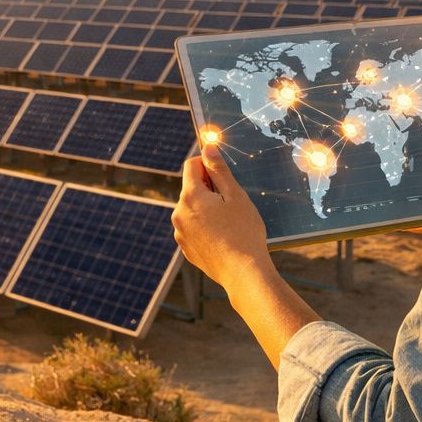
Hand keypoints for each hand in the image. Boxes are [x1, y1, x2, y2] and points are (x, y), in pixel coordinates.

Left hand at [172, 145, 272, 287]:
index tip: (224, 176)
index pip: (192, 165)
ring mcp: (180, 232)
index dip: (208, 165)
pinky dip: (206, 227)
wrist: (243, 273)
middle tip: (232, 204)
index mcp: (190, 196)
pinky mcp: (186, 248)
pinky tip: (224, 238)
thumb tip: (207, 147)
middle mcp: (178, 213)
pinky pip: (194, 228)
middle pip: (192, 188)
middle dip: (209, 190)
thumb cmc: (243, 232)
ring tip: (229, 224)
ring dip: (207, 209)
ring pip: (193, 209)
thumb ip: (219, 170)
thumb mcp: (235, 195)